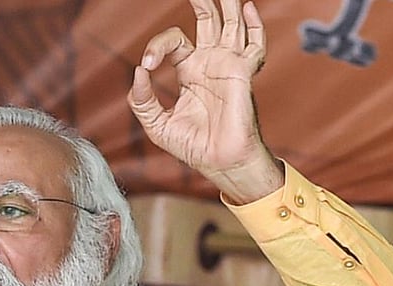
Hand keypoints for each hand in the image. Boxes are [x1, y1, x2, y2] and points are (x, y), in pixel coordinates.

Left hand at [127, 0, 281, 203]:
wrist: (219, 163)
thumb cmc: (193, 147)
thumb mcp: (156, 124)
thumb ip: (141, 100)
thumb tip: (138, 71)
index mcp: (190, 72)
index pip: (175, 41)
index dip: (158, 45)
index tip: (148, 63)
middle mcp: (211, 64)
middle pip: (208, 22)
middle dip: (203, 2)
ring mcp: (228, 66)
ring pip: (231, 25)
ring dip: (227, 5)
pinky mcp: (241, 73)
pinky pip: (254, 45)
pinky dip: (254, 26)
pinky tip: (247, 8)